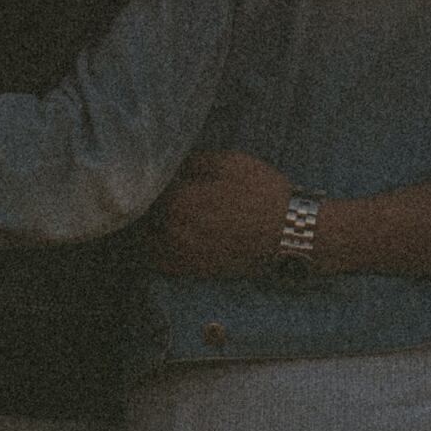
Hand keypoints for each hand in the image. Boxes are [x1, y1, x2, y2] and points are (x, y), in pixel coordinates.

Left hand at [152, 150, 293, 280]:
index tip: (152, 172)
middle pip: (142, 214)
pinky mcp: (190, 270)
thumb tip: (170, 163)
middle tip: (150, 191)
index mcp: (178, 199)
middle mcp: (172, 229)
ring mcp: (180, 253)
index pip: (146, 186)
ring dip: (145, 226)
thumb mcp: (230, 162)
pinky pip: (156, 262)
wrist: (288, 235)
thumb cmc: (262, 194)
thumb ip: (193, 160)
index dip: (149, 178)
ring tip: (153, 215)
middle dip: (145, 201)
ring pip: (143, 239)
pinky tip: (157, 239)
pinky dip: (151, 250)